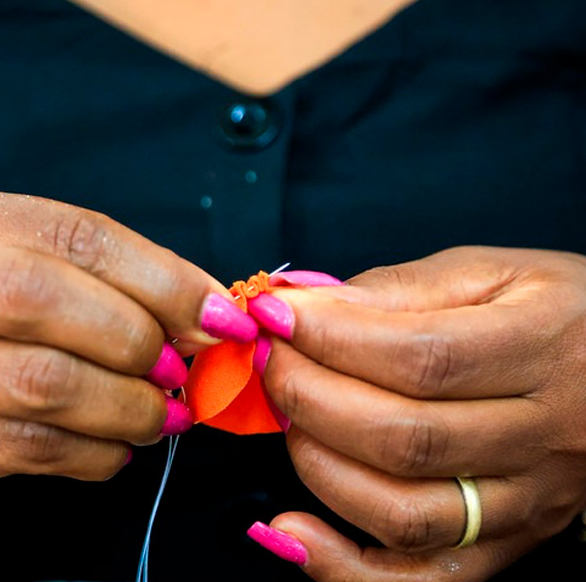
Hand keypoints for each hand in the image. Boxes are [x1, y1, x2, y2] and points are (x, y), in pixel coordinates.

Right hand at [0, 187, 256, 511]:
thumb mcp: (11, 265)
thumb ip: (98, 278)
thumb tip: (206, 313)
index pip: (71, 234)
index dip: (159, 276)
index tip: (218, 313)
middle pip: (42, 301)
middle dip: (134, 339)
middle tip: (182, 368)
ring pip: (41, 386)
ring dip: (127, 406)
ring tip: (163, 413)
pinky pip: (30, 450)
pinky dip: (96, 453)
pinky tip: (117, 447)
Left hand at [251, 247, 585, 579]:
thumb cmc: (553, 312)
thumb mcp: (490, 273)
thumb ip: (397, 290)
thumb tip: (307, 308)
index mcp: (542, 348)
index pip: (421, 358)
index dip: (331, 340)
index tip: (275, 318)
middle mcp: (544, 436)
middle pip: (404, 439)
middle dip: (309, 397)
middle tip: (270, 361)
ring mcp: (527, 502)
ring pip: (405, 512)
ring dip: (318, 466)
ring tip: (287, 418)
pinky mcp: (507, 544)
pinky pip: (423, 579)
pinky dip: (345, 568)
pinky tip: (290, 533)